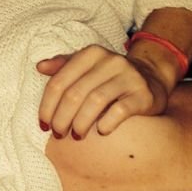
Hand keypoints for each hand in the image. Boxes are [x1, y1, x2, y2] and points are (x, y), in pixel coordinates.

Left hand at [37, 45, 168, 138]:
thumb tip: (39, 67)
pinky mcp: (143, 94)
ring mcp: (129, 77)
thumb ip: (63, 66)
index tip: (43, 125)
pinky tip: (101, 131)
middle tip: (58, 134)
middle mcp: (110, 61)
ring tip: (76, 136)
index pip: (59, 82)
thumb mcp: (87, 67)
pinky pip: (119, 111)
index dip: (46, 106)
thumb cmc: (110, 77)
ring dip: (80, 124)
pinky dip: (105, 124)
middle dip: (61, 119)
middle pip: (74, 94)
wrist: (151, 78)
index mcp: (91, 54)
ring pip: (94, 102)